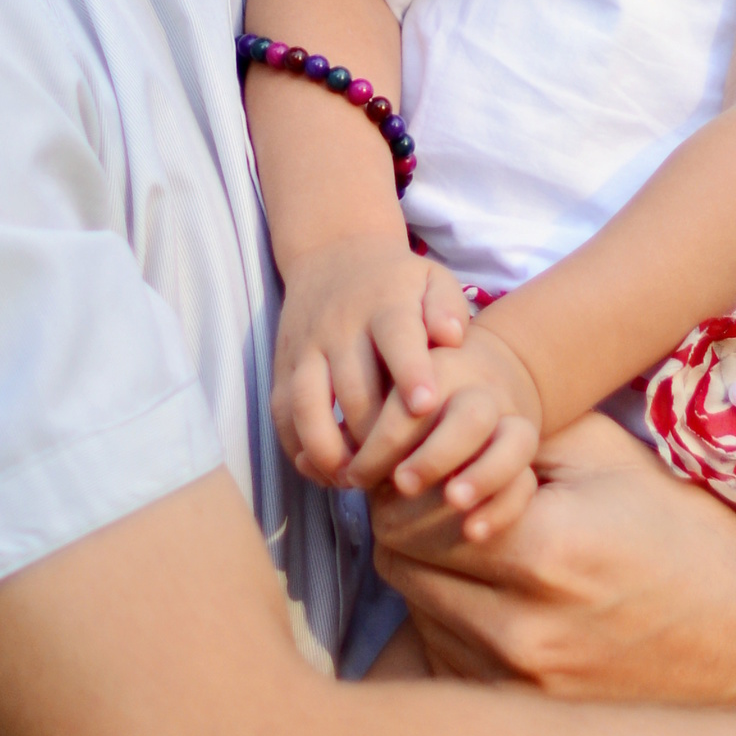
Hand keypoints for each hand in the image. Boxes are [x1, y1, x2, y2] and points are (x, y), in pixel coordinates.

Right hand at [273, 239, 472, 486]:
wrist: (334, 253)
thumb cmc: (399, 283)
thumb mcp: (432, 279)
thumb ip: (448, 307)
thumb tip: (452, 337)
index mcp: (385, 305)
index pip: (396, 338)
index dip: (411, 372)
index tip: (425, 405)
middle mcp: (340, 325)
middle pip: (353, 387)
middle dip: (373, 435)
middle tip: (400, 473)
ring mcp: (306, 346)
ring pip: (307, 404)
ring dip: (329, 449)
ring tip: (354, 481)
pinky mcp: (282, 365)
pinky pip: (282, 412)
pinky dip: (297, 447)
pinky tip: (322, 472)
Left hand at [347, 320, 542, 541]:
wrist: (477, 369)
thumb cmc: (405, 390)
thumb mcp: (377, 392)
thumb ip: (342, 427)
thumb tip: (300, 462)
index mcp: (431, 366)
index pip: (411, 400)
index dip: (385, 438)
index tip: (356, 475)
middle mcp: (478, 389)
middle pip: (468, 417)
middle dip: (436, 455)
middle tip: (403, 486)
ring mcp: (510, 418)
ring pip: (512, 441)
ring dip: (482, 476)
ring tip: (453, 503)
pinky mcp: (527, 443)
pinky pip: (529, 476)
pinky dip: (504, 505)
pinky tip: (473, 532)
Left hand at [375, 413, 735, 701]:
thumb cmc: (681, 532)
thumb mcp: (605, 456)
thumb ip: (506, 432)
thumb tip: (425, 418)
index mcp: (546, 552)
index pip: (410, 508)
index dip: (413, 474)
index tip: (432, 459)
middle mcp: (524, 631)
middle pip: (400, 562)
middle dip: (411, 519)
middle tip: (442, 495)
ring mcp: (521, 685)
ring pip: (415, 611)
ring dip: (430, 572)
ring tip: (478, 545)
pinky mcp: (522, 718)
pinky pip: (444, 658)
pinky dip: (453, 623)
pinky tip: (496, 598)